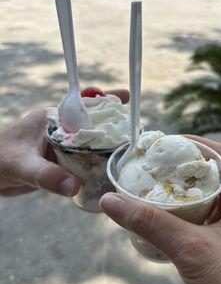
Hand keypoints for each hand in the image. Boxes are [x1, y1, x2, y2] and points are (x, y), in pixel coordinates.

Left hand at [0, 89, 128, 196]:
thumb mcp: (22, 166)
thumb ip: (47, 175)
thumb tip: (75, 186)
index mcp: (50, 119)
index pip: (82, 105)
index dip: (104, 100)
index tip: (126, 97)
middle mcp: (58, 130)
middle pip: (91, 123)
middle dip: (112, 124)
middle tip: (136, 130)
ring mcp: (59, 146)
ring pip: (88, 143)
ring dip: (106, 146)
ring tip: (129, 151)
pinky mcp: (59, 161)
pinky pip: (81, 160)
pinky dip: (94, 163)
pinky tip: (108, 170)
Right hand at [100, 136, 220, 283]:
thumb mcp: (191, 248)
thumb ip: (151, 223)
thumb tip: (112, 200)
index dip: (194, 144)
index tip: (166, 141)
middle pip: (206, 175)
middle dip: (178, 168)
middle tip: (150, 163)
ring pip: (198, 198)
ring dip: (174, 192)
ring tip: (146, 184)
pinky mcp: (215, 243)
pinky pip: (192, 219)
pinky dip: (173, 213)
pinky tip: (153, 214)